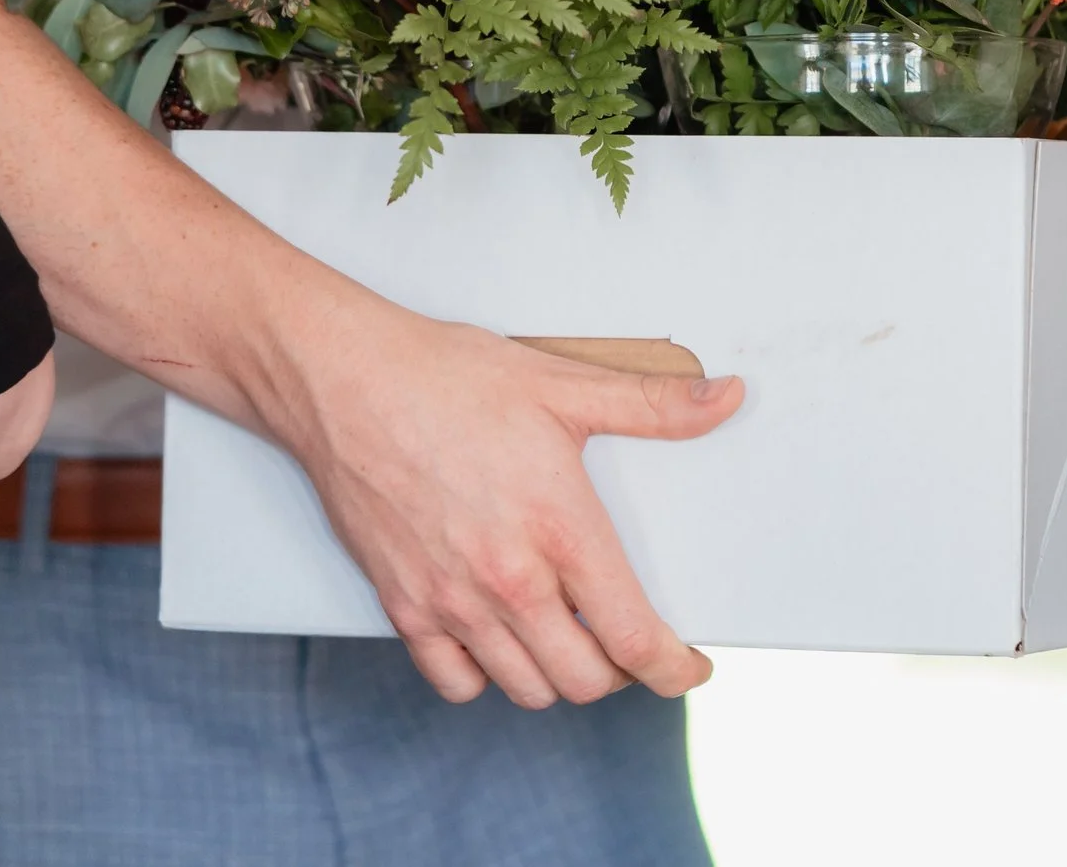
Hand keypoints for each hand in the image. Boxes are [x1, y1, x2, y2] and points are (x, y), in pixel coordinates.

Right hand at [278, 304, 743, 708]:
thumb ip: (652, 404)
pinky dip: (487, 676)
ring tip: (571, 638)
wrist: (342, 380)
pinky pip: (456, 681)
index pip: (634, 640)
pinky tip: (500, 638)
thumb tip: (725, 399)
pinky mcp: (403, 606)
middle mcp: (508, 580)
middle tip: (629, 640)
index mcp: (559, 529)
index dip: (675, 669)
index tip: (689, 666)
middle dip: (623, 673)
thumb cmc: (447, 377)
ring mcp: (451, 601)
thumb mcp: (561, 383)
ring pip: (527, 689)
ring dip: (560, 676)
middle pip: (587, 680)